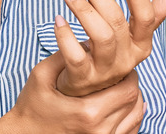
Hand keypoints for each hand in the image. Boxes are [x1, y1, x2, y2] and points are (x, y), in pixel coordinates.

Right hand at [0, 51, 144, 133]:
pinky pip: (130, 131)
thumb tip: (87, 40)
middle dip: (131, 83)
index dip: (128, 73)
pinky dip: (133, 116)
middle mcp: (100, 131)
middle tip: (122, 70)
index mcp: (87, 112)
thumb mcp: (41, 76)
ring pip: (135, 116)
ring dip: (133, 99)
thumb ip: (64, 54)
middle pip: (134, 102)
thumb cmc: (30, 107)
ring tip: (121, 85)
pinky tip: (125, 106)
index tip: (120, 62)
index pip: (126, 89)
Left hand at [55, 0, 165, 96]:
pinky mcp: (83, 78)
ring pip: (100, 36)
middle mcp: (126, 59)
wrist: (87, 93)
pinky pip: (75, 56)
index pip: (146, 18)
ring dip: (82, 10)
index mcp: (141, 45)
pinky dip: (65, 35)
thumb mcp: (132, 37)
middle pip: (117, 22)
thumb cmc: (108, 56)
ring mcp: (105, 71)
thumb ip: (152, 14)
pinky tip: (58, 19)